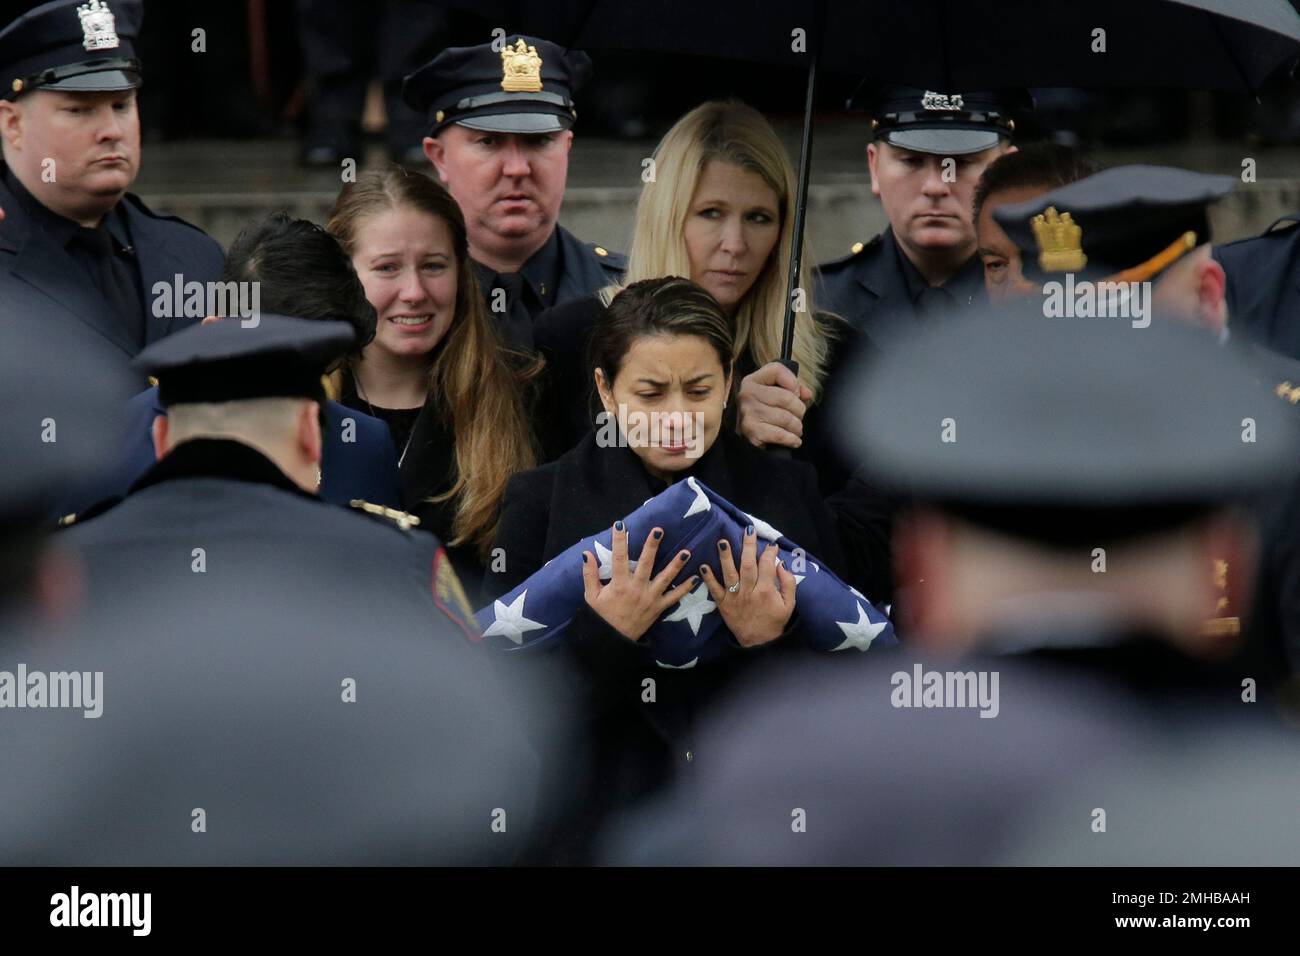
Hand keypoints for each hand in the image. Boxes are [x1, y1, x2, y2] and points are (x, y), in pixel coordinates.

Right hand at [581, 522, 697, 641]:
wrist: (614, 640)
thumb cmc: (602, 616)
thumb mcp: (591, 596)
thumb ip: (589, 574)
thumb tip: (586, 554)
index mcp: (619, 584)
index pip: (618, 558)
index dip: (618, 541)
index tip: (619, 525)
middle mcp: (636, 589)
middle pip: (646, 563)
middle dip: (652, 546)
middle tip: (659, 530)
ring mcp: (650, 598)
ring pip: (665, 578)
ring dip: (676, 565)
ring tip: (686, 552)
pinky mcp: (658, 607)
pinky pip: (674, 597)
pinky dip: (685, 588)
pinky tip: (695, 578)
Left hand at [699, 524, 795, 646]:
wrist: (758, 642)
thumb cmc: (774, 621)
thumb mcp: (789, 604)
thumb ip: (788, 583)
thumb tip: (781, 564)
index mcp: (766, 591)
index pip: (767, 565)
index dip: (769, 552)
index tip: (770, 544)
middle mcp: (749, 592)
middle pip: (748, 565)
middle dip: (748, 546)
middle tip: (748, 529)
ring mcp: (734, 597)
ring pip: (730, 574)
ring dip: (725, 557)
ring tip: (722, 542)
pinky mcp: (723, 604)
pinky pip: (715, 590)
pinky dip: (708, 579)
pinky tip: (703, 566)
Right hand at [736, 361, 812, 448]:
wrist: (746, 440)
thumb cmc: (765, 413)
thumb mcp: (777, 394)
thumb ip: (794, 389)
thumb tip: (806, 394)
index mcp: (753, 380)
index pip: (777, 370)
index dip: (793, 382)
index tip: (796, 394)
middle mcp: (747, 394)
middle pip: (787, 397)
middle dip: (799, 410)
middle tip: (797, 416)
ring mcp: (748, 413)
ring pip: (786, 418)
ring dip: (797, 427)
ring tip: (795, 429)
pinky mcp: (752, 432)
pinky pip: (781, 435)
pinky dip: (792, 439)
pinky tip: (793, 440)